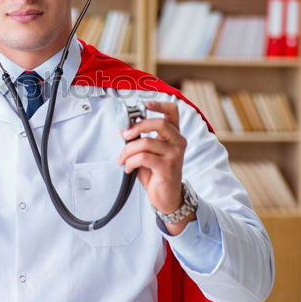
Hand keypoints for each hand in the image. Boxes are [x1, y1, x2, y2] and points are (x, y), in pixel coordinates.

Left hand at [117, 100, 193, 234]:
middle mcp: (178, 142)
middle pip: (159, 123)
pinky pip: (143, 158)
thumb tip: (123, 127)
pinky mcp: (168, 167)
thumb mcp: (146, 153)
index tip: (145, 104)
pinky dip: (130, 162)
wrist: (166, 197)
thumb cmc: (157, 174)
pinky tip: (128, 168)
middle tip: (125, 136)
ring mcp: (175, 154)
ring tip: (123, 159)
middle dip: (137, 127)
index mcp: (173, 135)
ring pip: (145, 143)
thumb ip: (138, 139)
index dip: (159, 104)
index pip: (172, 112)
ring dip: (127, 151)